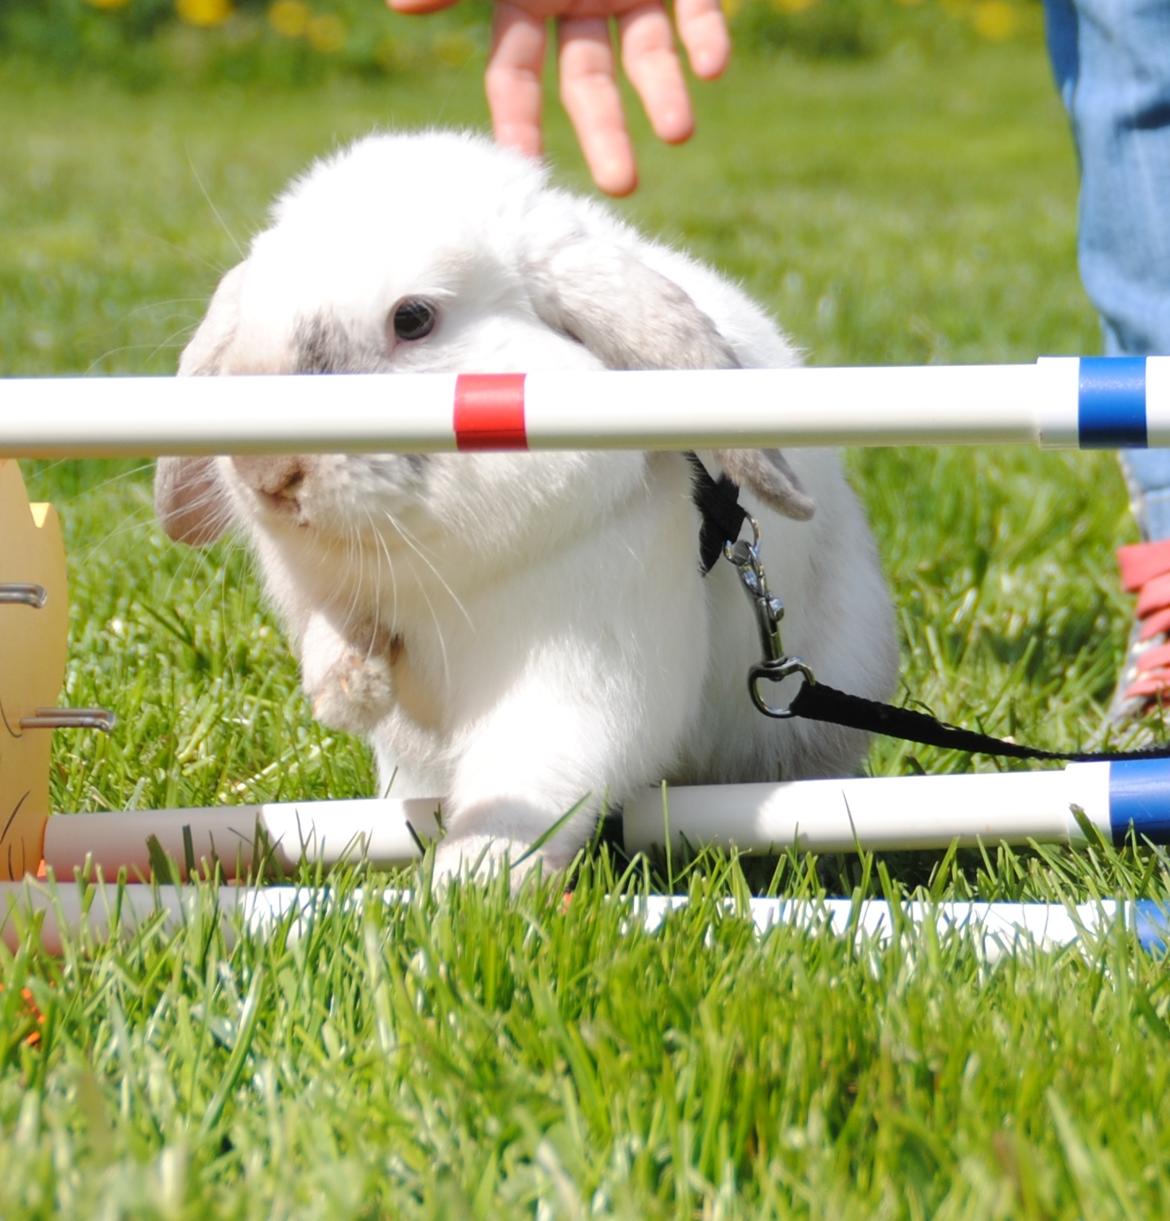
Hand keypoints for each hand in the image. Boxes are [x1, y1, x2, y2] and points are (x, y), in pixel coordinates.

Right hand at [385, 0, 730, 195]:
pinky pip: (697, 6)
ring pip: (648, 54)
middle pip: (587, 82)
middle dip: (603, 132)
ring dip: (663, 92)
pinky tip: (711, 67)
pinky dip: (705, 34)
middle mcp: (579, 3)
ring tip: (677, 133)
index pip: (512, 75)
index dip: (517, 122)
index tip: (524, 172)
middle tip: (619, 186)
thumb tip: (396, 5)